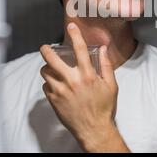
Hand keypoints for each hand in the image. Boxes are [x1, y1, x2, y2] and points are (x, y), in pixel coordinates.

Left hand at [39, 22, 129, 151]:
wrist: (93, 130)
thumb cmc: (104, 108)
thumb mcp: (111, 85)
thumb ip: (105, 65)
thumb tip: (103, 49)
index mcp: (87, 75)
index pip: (80, 49)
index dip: (75, 35)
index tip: (71, 26)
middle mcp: (72, 81)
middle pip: (52, 59)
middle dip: (46, 50)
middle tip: (45, 47)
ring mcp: (60, 91)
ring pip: (46, 72)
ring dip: (48, 68)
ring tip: (53, 69)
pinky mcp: (53, 100)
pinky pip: (46, 86)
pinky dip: (50, 83)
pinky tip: (57, 85)